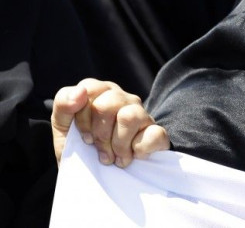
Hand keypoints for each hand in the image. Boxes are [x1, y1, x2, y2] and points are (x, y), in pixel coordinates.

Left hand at [51, 78, 168, 167]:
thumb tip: (80, 91)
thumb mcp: (63, 127)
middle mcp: (123, 97)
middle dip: (99, 134)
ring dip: (118, 145)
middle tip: (99, 150)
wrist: (96, 177)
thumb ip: (63, 104)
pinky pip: (153, 134)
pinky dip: (139, 150)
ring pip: (129, 117)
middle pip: (107, 105)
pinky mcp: (157, 132)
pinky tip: (133, 156)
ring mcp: (142, 113)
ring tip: (115, 157)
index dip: (83, 118)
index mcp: (100, 92)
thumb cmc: (80, 147)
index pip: (89, 90)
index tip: (84, 137)